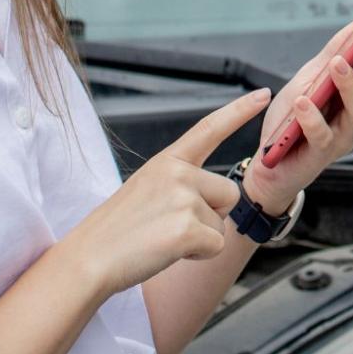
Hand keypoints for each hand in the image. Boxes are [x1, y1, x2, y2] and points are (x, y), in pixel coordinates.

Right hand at [65, 87, 266, 292]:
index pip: (209, 128)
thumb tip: (217, 198)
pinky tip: (167, 251)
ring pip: (222, 223)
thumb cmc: (116, 232)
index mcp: (167, 161)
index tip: (264, 94)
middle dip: (211, 215)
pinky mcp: (188, 228)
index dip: (239, 111)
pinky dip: (198, 255)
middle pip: (229, 193)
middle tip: (169, 225)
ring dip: (201, 237)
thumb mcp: (146, 190)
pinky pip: (216, 246)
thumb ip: (181, 185)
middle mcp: (178, 172)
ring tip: (163, 238)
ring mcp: (183, 198)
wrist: (88, 259)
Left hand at [246, 9, 352, 211]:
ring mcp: (344, 137)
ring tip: (337, 64)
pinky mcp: (322, 154)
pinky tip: (305, 102)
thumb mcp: (308, 79)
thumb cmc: (292, 122)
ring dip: (350, 85)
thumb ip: (330, 54)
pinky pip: (322, 135)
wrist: (271, 164)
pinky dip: (313, 117)